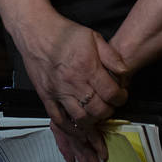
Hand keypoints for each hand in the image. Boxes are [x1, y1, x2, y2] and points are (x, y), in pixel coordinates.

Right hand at [14, 13, 129, 161]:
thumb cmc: (64, 33)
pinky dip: (70, 129)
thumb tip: (124, 72)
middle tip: (111, 107)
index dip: (121, 97)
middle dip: (109, 111)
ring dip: (93, 122)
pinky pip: (58, 119)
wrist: (36, 31)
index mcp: (87, 68)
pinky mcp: (46, 96)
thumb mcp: (93, 37)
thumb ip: (111, 56)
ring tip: (98, 116)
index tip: (121, 96)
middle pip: (98, 109)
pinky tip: (78, 130)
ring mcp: (59, 92)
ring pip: (80, 119)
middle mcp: (73, 83)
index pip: (111, 93)